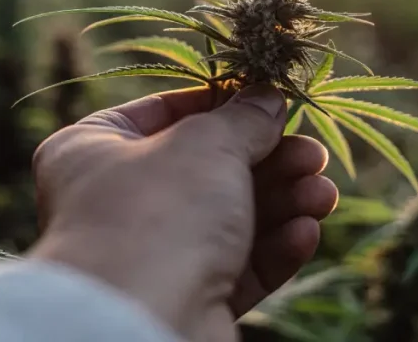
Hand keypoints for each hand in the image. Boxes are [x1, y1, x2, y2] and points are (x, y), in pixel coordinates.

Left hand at [26, 84, 337, 340]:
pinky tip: (307, 232)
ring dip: (283, 203)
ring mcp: (151, 255)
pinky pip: (236, 268)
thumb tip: (267, 98)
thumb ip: (243, 118)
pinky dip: (274, 249)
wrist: (139, 321)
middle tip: (314, 155)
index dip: (222, 102)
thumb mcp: (206, 143)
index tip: (271, 99)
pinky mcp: (185, 300)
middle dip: (270, 161)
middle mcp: (117, 202)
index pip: (164, 112)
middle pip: (208, 168)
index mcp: (93, 150)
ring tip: (324, 194)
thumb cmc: (158, 212)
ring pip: (230, 220)